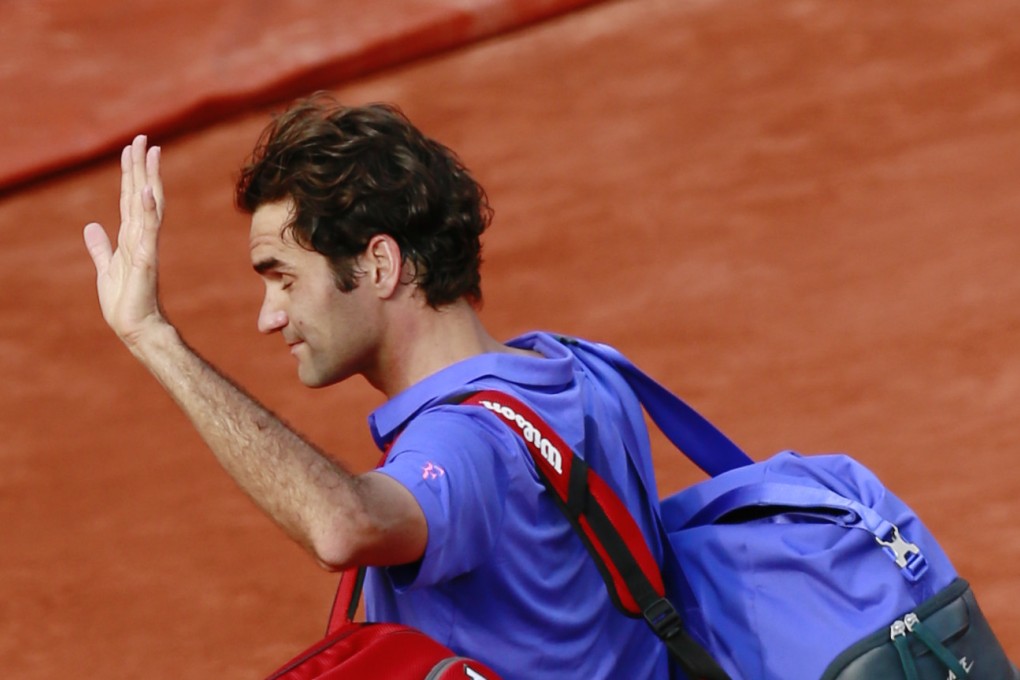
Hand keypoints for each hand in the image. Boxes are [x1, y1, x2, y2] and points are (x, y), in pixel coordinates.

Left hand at [83, 135, 167, 347]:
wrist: (135, 326)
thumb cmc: (124, 302)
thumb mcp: (105, 269)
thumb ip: (100, 247)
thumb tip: (92, 227)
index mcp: (131, 237)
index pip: (131, 199)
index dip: (131, 174)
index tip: (133, 149)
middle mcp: (141, 236)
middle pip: (141, 194)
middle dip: (142, 166)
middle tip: (144, 138)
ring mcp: (146, 245)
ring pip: (148, 204)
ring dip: (149, 177)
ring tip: (151, 152)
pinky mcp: (146, 258)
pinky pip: (149, 229)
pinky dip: (150, 209)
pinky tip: (149, 190)